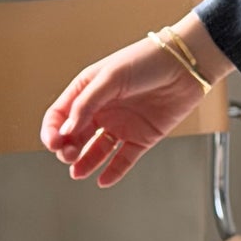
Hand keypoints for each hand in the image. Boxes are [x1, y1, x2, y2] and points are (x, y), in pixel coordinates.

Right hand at [39, 36, 206, 187]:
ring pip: (96, 150)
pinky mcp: (142, 137)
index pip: (59, 115)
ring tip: (78, 172)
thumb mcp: (112, 76)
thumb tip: (66, 130)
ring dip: (85, 163)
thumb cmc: (149, 59)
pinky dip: (113, 172)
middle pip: (75, 136)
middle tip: (69, 154)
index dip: (52, 130)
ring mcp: (122, 124)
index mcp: (89, 90)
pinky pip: (123, 159)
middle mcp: (103, 109)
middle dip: (67, 148)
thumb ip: (87, 103)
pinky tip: (103, 180)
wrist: (187, 64)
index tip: (55, 142)